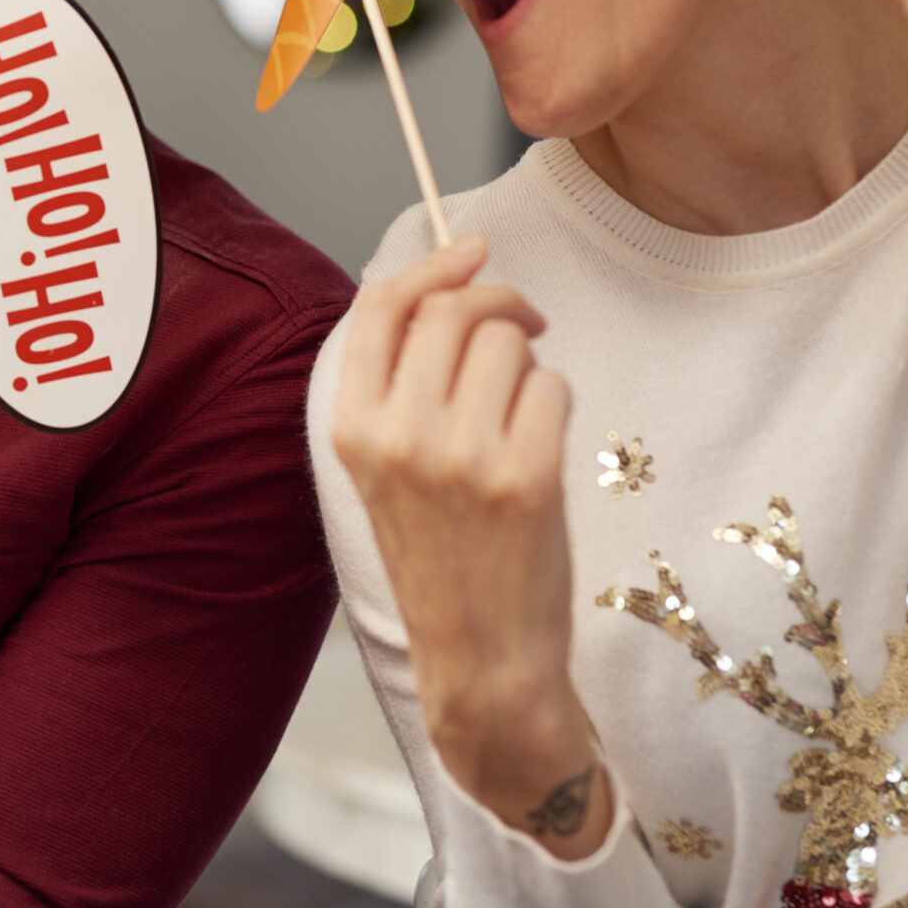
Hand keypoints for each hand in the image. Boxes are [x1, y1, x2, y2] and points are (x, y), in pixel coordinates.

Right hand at [328, 237, 610, 857]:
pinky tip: (543, 446)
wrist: (481, 657)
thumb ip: (401, 385)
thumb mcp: (387, 469)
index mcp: (352, 429)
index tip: (471, 249)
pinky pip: (552, 387)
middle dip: (499, 302)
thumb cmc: (442, 558)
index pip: (380, 309)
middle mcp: (398, 436)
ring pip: (505, 343)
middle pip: (452, 313)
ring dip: (528, 361)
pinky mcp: (525, 475)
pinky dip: (556, 402)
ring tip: (523, 411)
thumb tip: (451, 288)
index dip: (430, 266)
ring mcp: (460, 455)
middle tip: (525, 323)